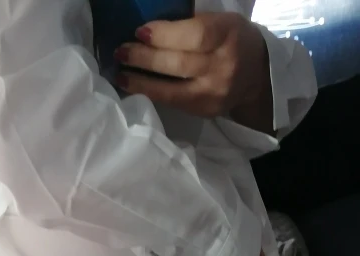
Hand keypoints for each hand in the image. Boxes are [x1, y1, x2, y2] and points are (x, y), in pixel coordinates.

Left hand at [114, 13, 271, 124]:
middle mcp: (223, 67)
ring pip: (172, 91)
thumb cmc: (231, 39)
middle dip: (145, 58)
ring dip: (141, 83)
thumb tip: (148, 30)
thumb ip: (191, 25)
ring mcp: (214, 94)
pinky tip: (135, 87)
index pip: (195, 36)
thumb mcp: (220, 22)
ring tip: (120, 75)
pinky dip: (152, 94)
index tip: (140, 31)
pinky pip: (174, 103)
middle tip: (121, 52)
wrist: (258, 75)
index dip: (164, 35)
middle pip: (178, 64)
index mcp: (228, 35)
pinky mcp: (206, 111)